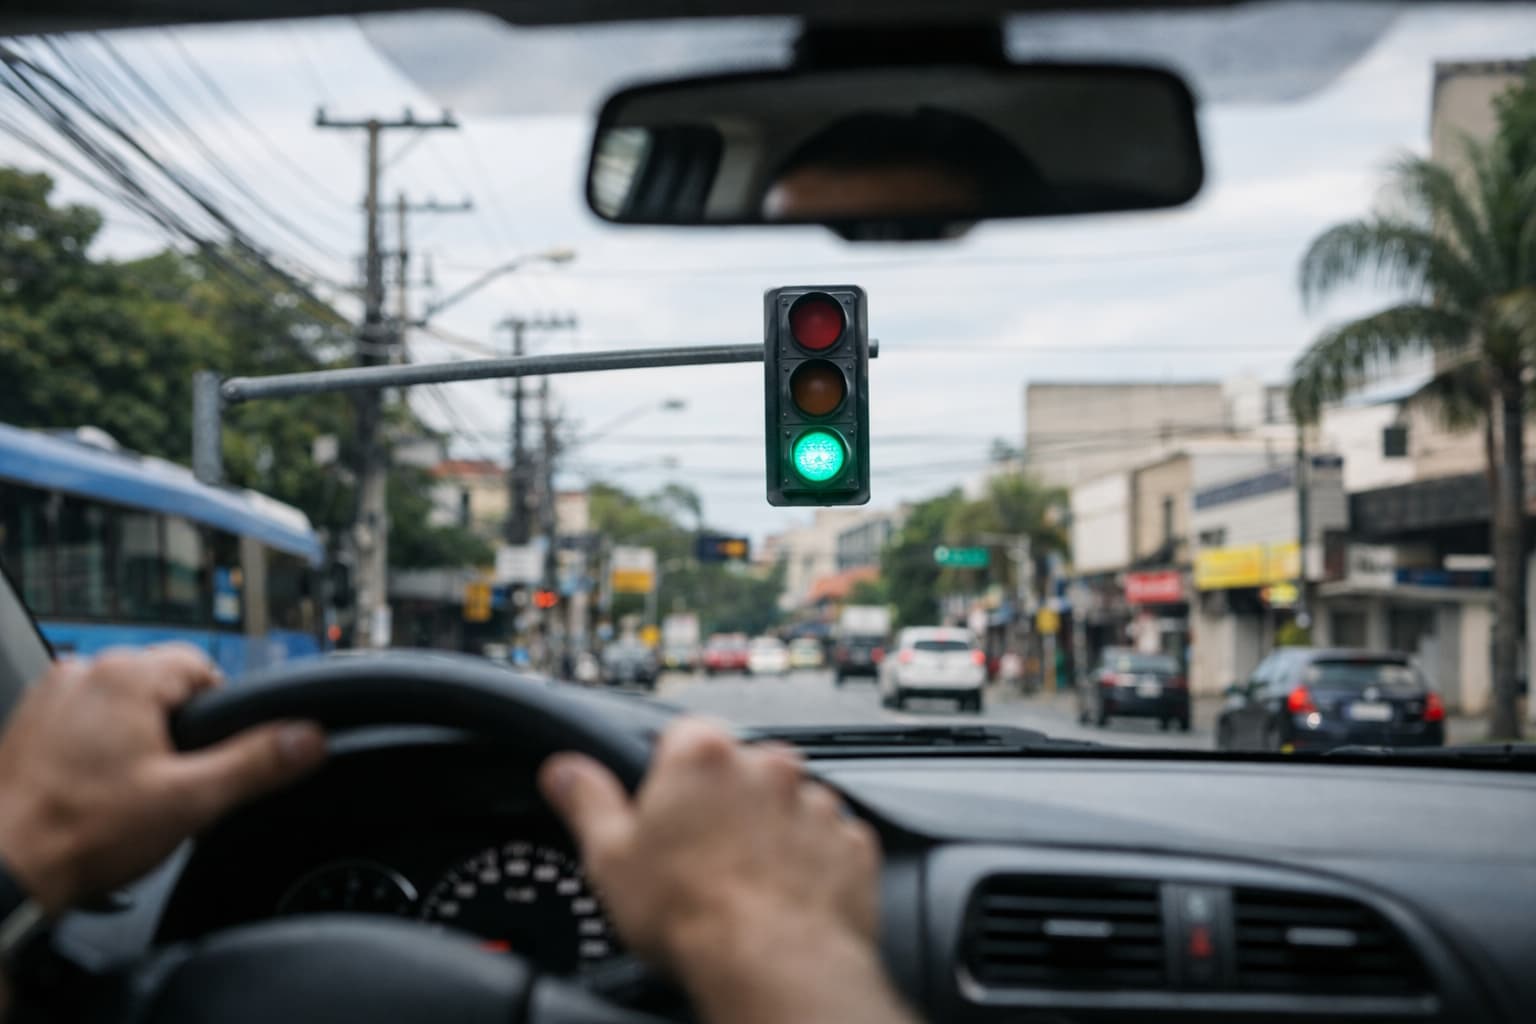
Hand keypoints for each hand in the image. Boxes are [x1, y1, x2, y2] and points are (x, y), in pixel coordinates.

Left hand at [0, 646, 325, 912]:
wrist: (3, 871)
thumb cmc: (81, 835)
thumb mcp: (191, 802)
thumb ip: (258, 763)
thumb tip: (309, 738)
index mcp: (126, 677)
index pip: (203, 667)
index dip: (219, 715)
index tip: (211, 756)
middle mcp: (83, 673)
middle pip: (161, 686)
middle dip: (175, 732)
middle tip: (169, 784)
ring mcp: (49, 698)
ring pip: (122, 706)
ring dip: (135, 740)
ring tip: (127, 793)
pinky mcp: (27, 725)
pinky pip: (83, 723)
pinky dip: (96, 750)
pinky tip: (94, 793)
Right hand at [541, 719, 913, 1023]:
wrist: (772, 963)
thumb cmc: (690, 913)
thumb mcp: (610, 857)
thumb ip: (587, 801)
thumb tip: (564, 771)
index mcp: (704, 756)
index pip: (683, 735)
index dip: (670, 775)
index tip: (665, 810)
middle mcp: (767, 766)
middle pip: (739, 772)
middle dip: (724, 806)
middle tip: (702, 857)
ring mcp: (816, 802)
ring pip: (788, 806)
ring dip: (771, 833)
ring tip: (746, 884)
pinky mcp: (852, 842)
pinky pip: (828, 843)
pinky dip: (812, 863)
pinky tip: (787, 896)